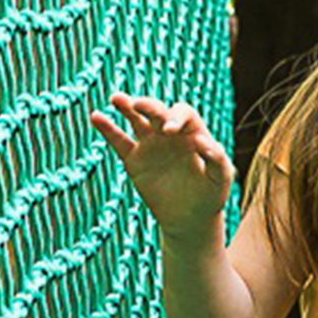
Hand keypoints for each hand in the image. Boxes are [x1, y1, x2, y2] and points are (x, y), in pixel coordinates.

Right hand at [89, 93, 234, 240]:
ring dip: (127, 106)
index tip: (170, 130)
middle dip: (150, 107)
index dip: (176, 116)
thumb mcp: (221, 178)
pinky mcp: (134, 160)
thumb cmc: (210, 196)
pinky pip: (118, 141)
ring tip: (116, 98)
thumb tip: (203, 142)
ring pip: (136, 119)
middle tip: (141, 108)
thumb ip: (218, 159)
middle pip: (157, 110)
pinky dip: (107, 129)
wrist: (190, 219)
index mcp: (192, 132)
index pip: (183, 112)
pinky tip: (96, 117)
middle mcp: (170, 134)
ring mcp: (150, 145)